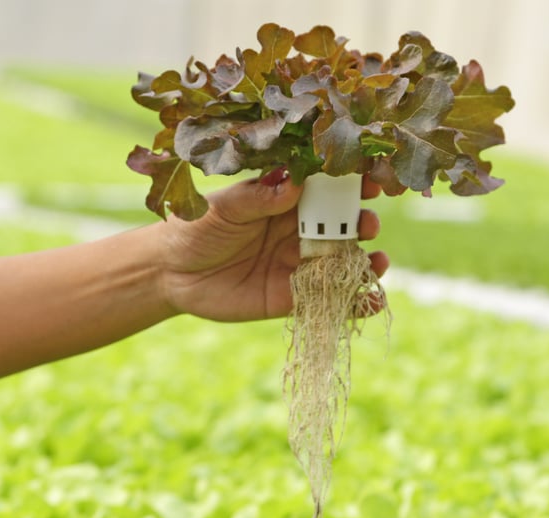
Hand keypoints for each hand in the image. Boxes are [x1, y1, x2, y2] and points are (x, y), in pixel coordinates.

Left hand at [154, 174, 388, 321]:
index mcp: (285, 202)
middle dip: (361, 224)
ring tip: (379, 263)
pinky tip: (374, 302)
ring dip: (367, 263)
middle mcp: (297, 232)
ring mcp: (297, 265)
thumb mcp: (224, 207)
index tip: (371, 182)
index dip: (349, 186)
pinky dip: (355, 304)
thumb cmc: (194, 228)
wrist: (169, 274)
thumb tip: (294, 183)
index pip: (325, 191)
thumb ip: (258, 197)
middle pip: (342, 227)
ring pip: (342, 263)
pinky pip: (329, 300)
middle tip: (367, 224)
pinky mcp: (291, 298)